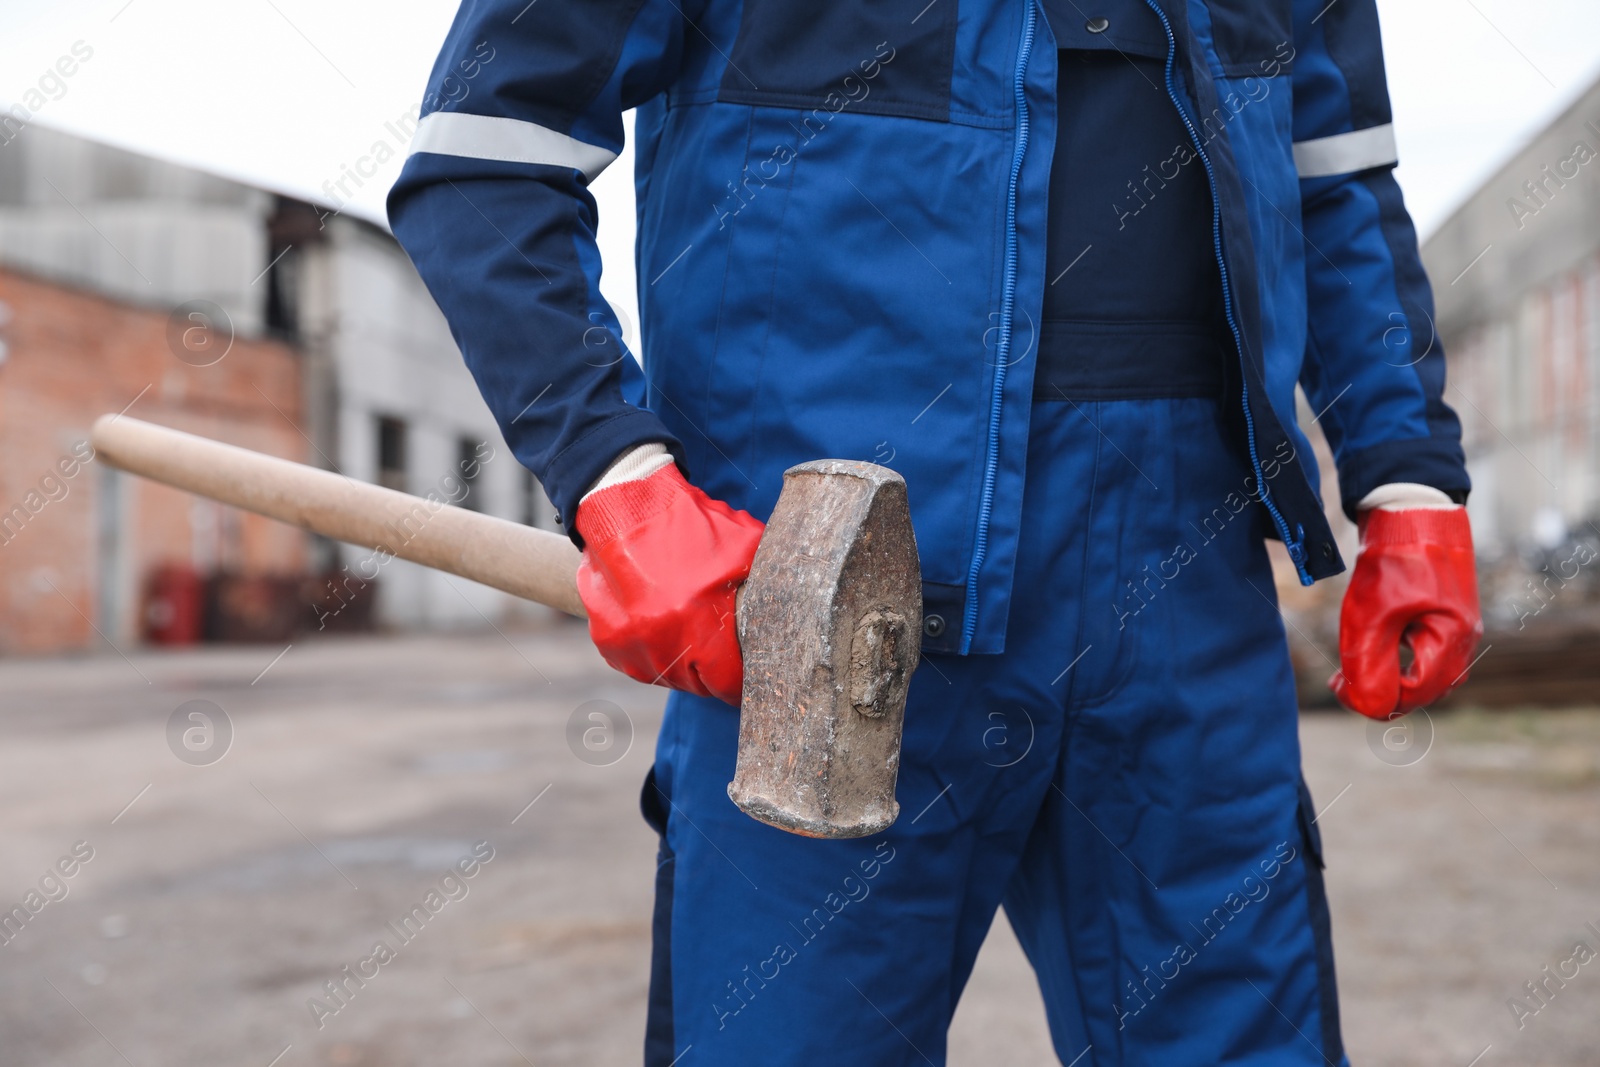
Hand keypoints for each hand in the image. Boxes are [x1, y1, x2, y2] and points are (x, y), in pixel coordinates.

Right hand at [575, 463, 763, 704]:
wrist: (626, 504)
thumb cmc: (691, 523)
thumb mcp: (744, 547)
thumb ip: (769, 583)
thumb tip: (798, 613)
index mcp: (697, 619)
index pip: (727, 682)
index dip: (741, 681)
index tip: (749, 676)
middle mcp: (658, 638)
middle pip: (698, 685)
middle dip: (713, 671)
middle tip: (723, 650)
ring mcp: (628, 642)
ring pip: (667, 678)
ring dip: (683, 663)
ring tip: (691, 631)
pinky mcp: (608, 640)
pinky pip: (639, 664)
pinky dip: (653, 653)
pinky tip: (664, 626)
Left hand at [1328, 507, 1481, 717]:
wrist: (1410, 508)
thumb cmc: (1392, 560)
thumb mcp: (1371, 615)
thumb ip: (1370, 665)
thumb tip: (1370, 707)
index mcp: (1452, 641)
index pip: (1416, 694)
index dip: (1376, 698)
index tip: (1339, 686)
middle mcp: (1464, 639)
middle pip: (1424, 689)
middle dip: (1382, 689)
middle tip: (1340, 680)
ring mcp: (1459, 627)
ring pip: (1425, 672)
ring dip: (1389, 675)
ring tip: (1352, 665)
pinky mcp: (1447, 616)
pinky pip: (1426, 652)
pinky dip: (1398, 657)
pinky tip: (1374, 644)